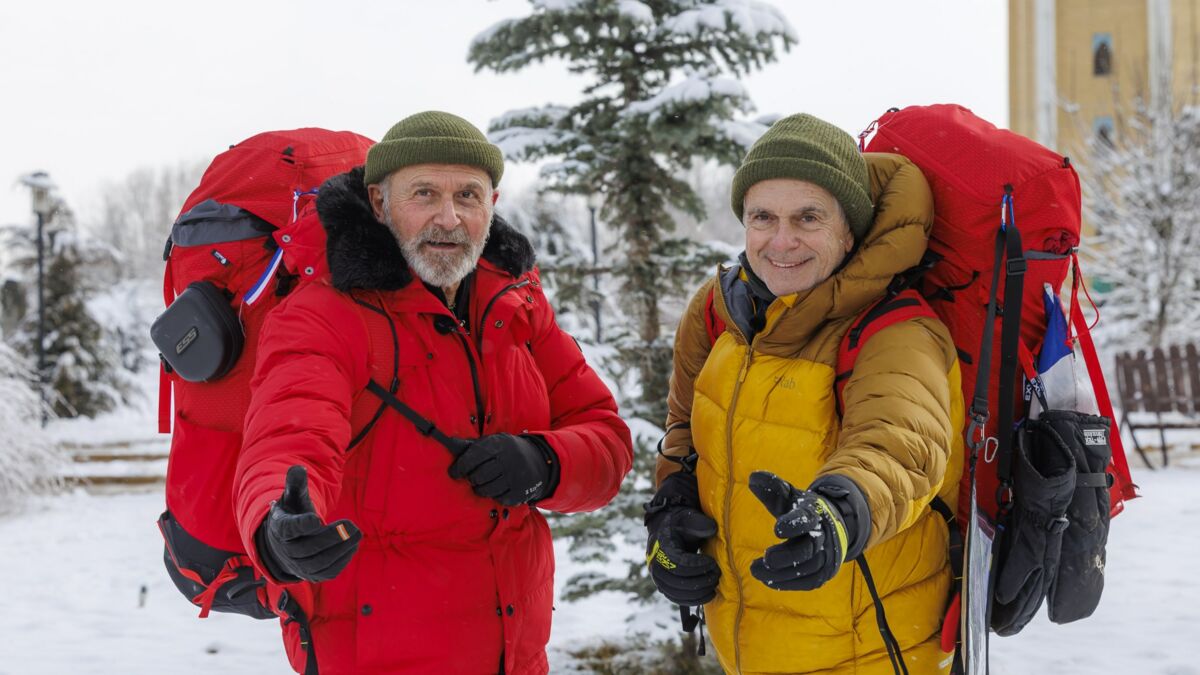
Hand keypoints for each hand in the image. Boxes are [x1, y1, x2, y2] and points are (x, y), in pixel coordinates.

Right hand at [256, 465, 361, 582]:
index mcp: (280, 528)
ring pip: (320, 562)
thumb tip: (298, 468)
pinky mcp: (313, 576)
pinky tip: (353, 545)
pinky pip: (328, 571)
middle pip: (308, 547)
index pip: (288, 528)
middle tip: (351, 525)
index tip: (315, 518)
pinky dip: (342, 559)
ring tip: (357, 534)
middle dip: (331, 537)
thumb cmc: (294, 513)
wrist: (287, 543)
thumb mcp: (293, 497)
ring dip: (341, 549)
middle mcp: (286, 550)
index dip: (301, 525)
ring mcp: (298, 566)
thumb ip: (296, 483)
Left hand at [448, 433, 557, 505]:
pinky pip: (499, 499)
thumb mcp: (494, 442)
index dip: (459, 467)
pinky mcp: (520, 491)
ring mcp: (515, 477)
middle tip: (472, 478)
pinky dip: (495, 495)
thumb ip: (473, 445)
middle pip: (478, 476)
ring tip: (482, 484)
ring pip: (487, 490)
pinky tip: (498, 487)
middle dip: (471, 479)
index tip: (454, 472)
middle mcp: (508, 460)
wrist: (540, 459)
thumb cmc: (508, 450)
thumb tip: (451, 443)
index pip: (472, 458)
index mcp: (499, 445)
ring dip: (480, 489)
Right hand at [646, 506, 721, 604]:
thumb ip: (699, 523)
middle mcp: (655, 566)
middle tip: (717, 573)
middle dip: (701, 580)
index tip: (712, 562)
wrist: (665, 529)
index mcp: (660, 549)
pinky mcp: (664, 586)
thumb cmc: (679, 523)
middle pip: (679, 582)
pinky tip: (709, 594)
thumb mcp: (688, 518)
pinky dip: (693, 599)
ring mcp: (658, 578)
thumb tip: (712, 529)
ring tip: (714, 583)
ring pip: (678, 594)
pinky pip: (677, 598)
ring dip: (699, 592)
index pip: (679, 565)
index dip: (698, 567)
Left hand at [747, 471, 849, 590]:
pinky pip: (808, 582)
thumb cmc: (802, 509)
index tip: (777, 528)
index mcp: (815, 512)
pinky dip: (789, 583)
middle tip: (765, 559)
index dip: (794, 523)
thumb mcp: (789, 495)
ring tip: (756, 570)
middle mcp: (825, 535)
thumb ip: (772, 487)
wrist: (831, 526)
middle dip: (786, 556)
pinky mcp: (824, 573)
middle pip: (808, 549)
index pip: (807, 518)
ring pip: (807, 569)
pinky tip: (768, 580)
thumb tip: (753, 477)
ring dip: (781, 573)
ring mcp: (827, 556)